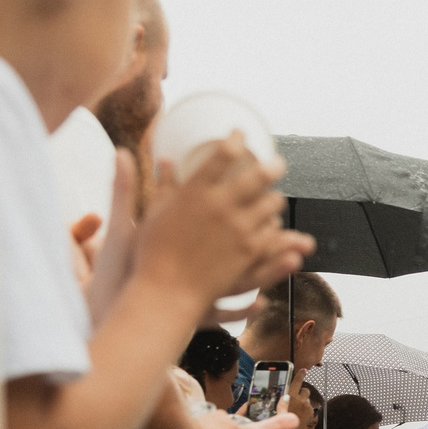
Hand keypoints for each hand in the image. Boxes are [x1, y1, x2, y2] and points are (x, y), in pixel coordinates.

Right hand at [134, 134, 314, 306]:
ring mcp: (239, 230)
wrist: (165, 293)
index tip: (240, 135)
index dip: (236, 139)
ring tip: (273, 198)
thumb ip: (163, 184)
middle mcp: (221, 206)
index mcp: (195, 191)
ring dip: (274, 198)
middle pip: (258, 175)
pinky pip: (274, 233)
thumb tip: (164, 158)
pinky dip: (276, 228)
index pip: (224, 154)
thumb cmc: (151, 253)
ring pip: (272, 204)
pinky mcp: (249, 253)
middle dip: (271, 165)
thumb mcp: (152, 212)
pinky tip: (275, 227)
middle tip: (276, 163)